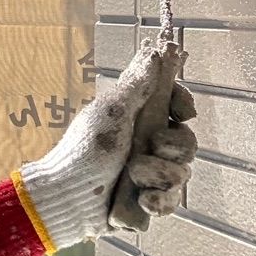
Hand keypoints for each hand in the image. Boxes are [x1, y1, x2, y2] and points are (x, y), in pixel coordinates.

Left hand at [16, 41, 197, 249]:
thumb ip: (137, 84)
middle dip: (171, 147)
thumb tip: (154, 52)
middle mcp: (148, 145)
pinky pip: (171, 202)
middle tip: (151, 146)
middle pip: (186, 142)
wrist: (68, 197)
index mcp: (139, 119)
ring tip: (132, 176)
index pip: (176, 106)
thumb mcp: (111, 112)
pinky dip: (157, 201)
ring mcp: (150, 175)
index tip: (183, 111)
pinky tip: (142, 200)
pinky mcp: (149, 202)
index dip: (183, 105)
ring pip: (181, 174)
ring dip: (156, 175)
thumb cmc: (83, 150)